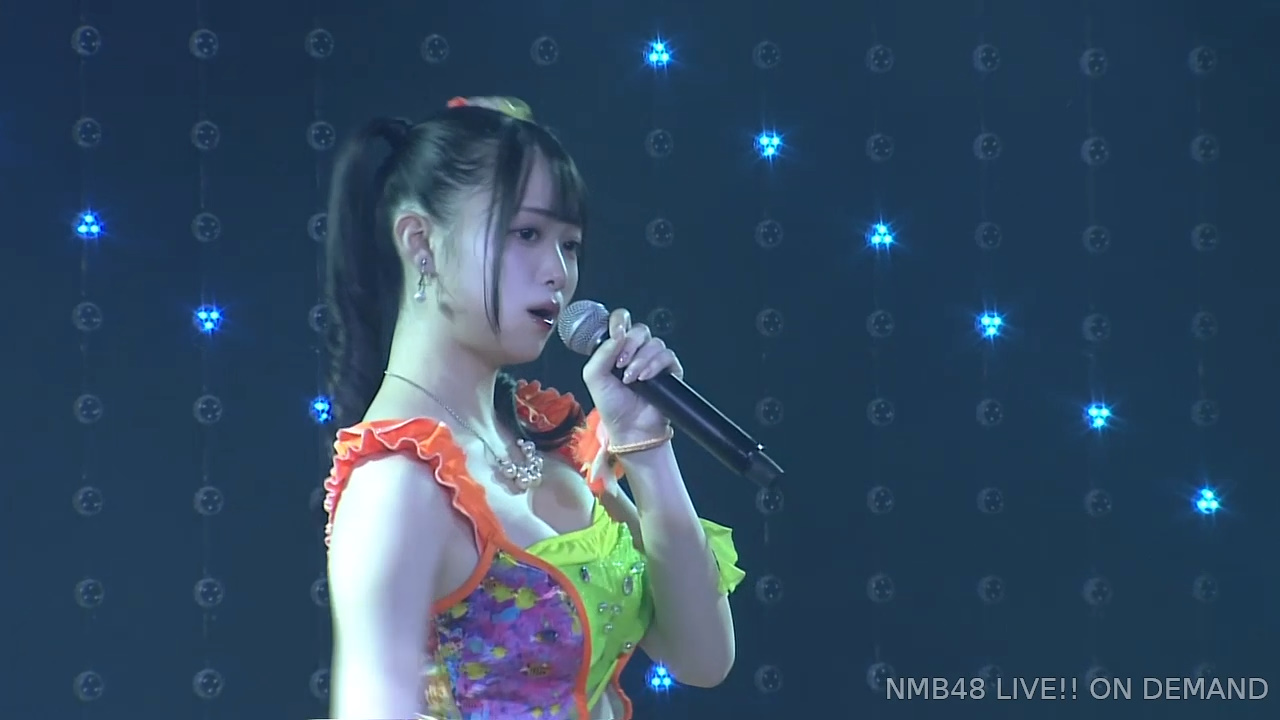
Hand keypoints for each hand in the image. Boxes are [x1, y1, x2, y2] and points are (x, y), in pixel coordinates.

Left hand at [581, 308, 683, 444]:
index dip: (620, 321)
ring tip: (631, 378)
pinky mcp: (670, 371)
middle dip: (630, 345)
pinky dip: (654, 365)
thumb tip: (618, 333)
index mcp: (618, 348)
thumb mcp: (594, 377)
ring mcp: (654, 360)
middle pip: (640, 330)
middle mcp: (637, 351)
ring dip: (640, 360)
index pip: (622, 321)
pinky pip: (667, 356)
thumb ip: (601, 352)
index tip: (616, 332)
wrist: (629, 428)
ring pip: (654, 343)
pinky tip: (644, 378)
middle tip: (621, 363)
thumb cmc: (612, 406)